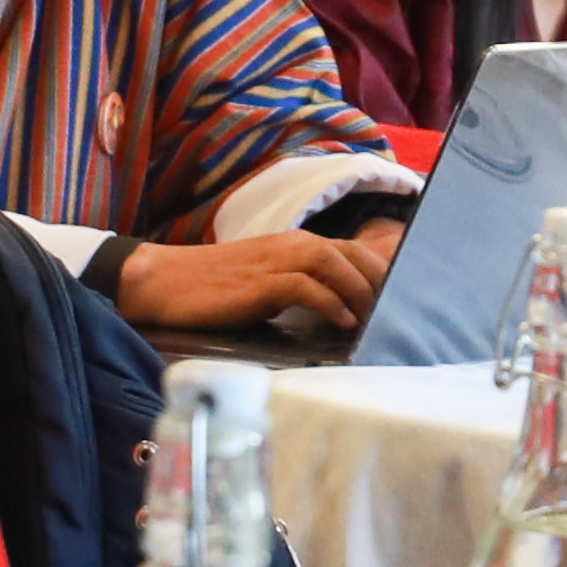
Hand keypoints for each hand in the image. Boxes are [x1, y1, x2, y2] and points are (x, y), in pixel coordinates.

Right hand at [115, 228, 392, 338]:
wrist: (164, 282)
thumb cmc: (216, 289)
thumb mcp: (268, 283)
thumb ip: (302, 289)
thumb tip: (339, 314)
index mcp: (296, 243)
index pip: (354, 251)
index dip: (381, 273)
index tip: (401, 300)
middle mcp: (291, 245)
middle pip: (353, 254)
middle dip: (380, 283)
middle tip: (397, 314)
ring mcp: (275, 261)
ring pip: (334, 263)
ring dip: (360, 291)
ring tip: (375, 319)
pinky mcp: (259, 283)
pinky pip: (304, 287)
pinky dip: (328, 302)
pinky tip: (341, 323)